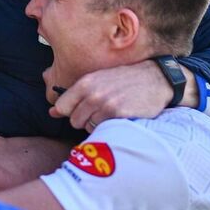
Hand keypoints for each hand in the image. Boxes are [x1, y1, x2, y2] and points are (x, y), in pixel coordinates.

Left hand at [50, 60, 194, 130]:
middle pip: (73, 120)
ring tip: (110, 114)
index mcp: (86, 82)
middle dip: (83, 120)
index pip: (61, 106)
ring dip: (96, 125)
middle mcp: (93, 93)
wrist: (156, 79)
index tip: (78, 111)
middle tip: (99, 112)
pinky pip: (102, 130)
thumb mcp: (99, 80)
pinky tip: (118, 118)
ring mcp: (106, 104)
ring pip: (87, 127)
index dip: (68, 112)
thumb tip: (52, 112)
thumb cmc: (125, 80)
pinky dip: (108, 128)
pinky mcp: (118, 115)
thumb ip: (75, 96)